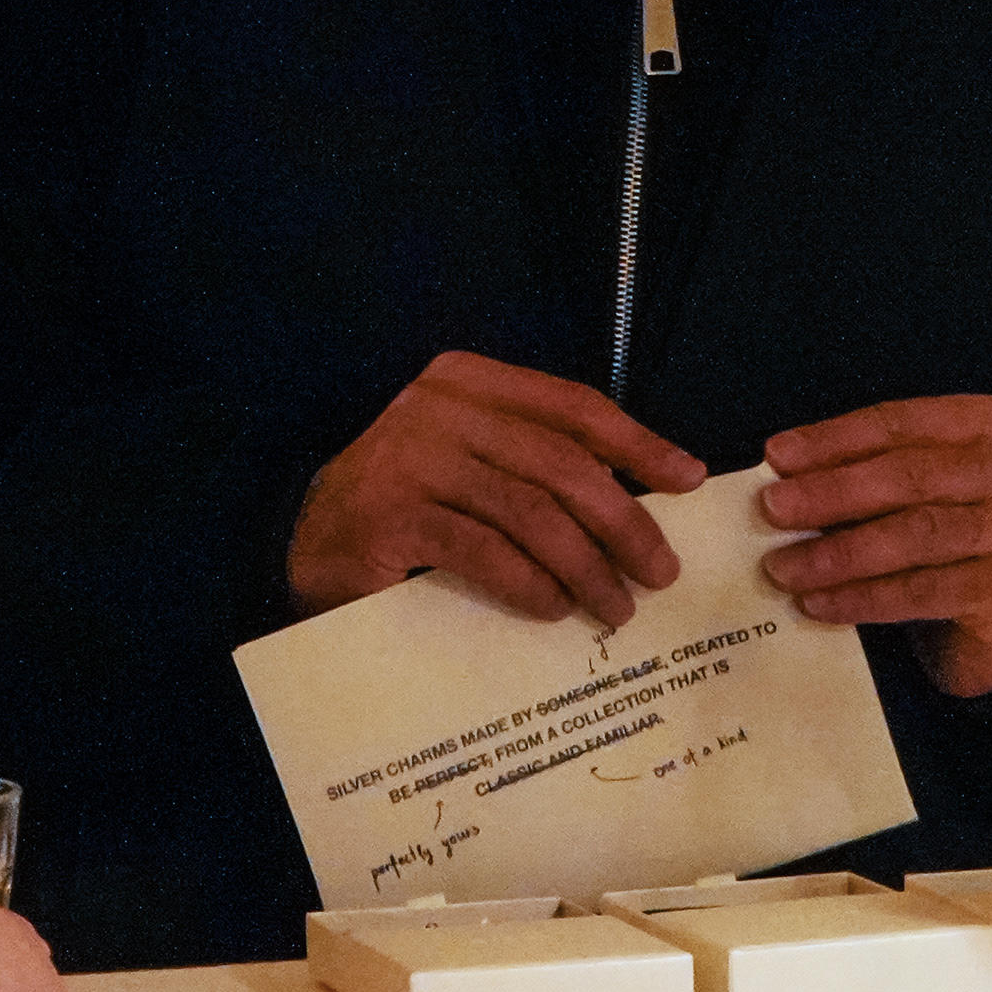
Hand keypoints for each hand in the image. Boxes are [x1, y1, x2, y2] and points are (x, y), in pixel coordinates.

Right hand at [289, 352, 705, 628]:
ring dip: (585, 566)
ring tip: (614, 606)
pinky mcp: (391, 517)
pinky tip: (555, 609)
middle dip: (623, 521)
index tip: (687, 482)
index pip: (572, 407)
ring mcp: (411, 460)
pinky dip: (531, 585)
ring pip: (530, 512)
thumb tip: (649, 495)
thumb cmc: (408, 506)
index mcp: (468, 382)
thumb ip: (537, 464)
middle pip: (560, 463)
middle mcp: (439, 409)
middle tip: (660, 572)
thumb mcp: (474, 463)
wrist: (305, 540)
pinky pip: (486, 552)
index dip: (637, 445)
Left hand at [759, 395, 991, 698]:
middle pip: (911, 476)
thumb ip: (866, 472)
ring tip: (784, 566)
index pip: (901, 424)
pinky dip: (864, 597)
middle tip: (772, 510)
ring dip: (840, 552)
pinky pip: (923, 591)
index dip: (835, 439)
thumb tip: (783, 477)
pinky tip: (819, 603)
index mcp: (986, 425)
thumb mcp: (913, 488)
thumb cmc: (944, 534)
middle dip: (833, 492)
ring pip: (916, 534)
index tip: (775, 455)